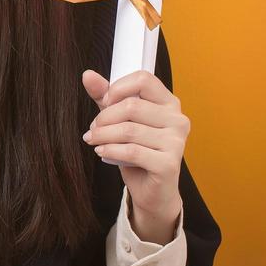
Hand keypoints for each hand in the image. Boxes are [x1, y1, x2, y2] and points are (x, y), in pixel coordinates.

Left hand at [81, 67, 190, 242]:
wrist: (152, 190)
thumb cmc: (137, 150)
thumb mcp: (119, 120)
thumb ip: (105, 97)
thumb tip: (87, 75)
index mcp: (169, 103)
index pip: (144, 79)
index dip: (117, 88)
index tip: (104, 102)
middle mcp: (178, 120)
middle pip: (131, 106)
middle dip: (104, 118)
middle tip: (92, 130)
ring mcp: (176, 142)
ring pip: (128, 130)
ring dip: (102, 135)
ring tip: (92, 140)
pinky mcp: (169, 164)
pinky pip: (131, 151)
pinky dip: (110, 150)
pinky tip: (101, 152)